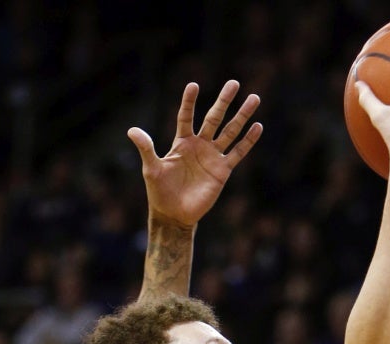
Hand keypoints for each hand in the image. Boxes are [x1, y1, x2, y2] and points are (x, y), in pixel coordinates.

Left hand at [128, 80, 262, 226]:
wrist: (174, 214)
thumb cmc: (159, 192)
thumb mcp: (151, 168)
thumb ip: (146, 148)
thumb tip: (131, 130)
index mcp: (182, 142)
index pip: (186, 117)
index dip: (189, 102)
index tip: (193, 85)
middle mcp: (199, 145)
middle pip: (214, 118)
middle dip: (224, 101)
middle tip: (234, 83)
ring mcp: (212, 156)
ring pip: (230, 132)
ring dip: (242, 116)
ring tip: (254, 98)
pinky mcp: (223, 170)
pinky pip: (238, 152)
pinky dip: (248, 140)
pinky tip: (258, 126)